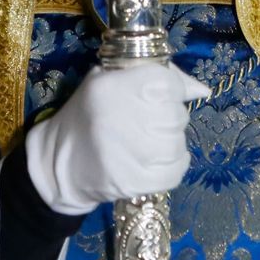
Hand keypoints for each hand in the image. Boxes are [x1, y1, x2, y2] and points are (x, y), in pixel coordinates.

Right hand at [24, 63, 209, 215]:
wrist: (58, 164)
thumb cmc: (89, 115)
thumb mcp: (110, 81)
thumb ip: (156, 76)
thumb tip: (201, 90)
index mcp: (109, 87)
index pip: (165, 81)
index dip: (171, 87)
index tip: (160, 93)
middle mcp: (117, 119)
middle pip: (175, 114)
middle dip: (169, 116)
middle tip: (150, 120)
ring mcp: (125, 155)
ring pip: (177, 143)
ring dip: (171, 142)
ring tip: (150, 141)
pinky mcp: (132, 183)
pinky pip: (175, 171)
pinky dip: (173, 165)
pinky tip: (156, 160)